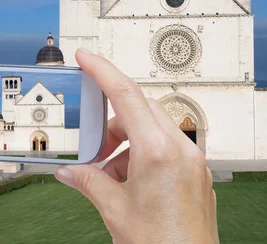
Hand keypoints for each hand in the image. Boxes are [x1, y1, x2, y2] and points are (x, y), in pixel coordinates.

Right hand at [55, 49, 218, 243]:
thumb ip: (88, 181)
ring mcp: (191, 159)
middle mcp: (180, 148)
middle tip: (93, 145)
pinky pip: (166, 146)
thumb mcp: (114, 209)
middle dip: (111, 122)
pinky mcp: (195, 172)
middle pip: (140, 109)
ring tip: (108, 173)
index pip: (125, 95)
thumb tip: (70, 171)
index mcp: (157, 151)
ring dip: (126, 141)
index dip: (102, 71)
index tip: (86, 58)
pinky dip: (142, 153)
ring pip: (153, 127)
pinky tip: (127, 181)